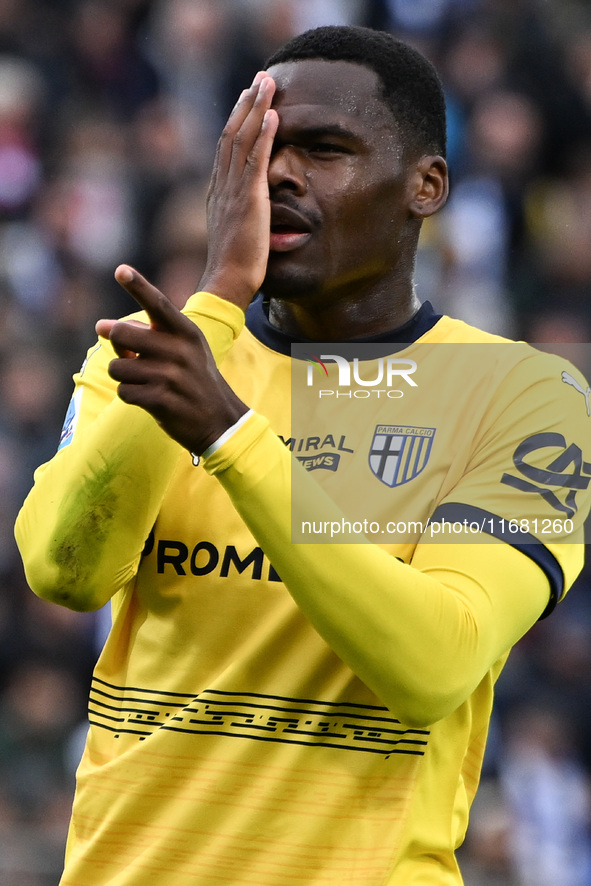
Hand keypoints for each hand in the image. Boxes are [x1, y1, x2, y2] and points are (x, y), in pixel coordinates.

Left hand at [97, 265, 248, 454]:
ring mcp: (170, 376)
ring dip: (124, 376)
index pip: (157, 304)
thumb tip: (103, 327)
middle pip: (121, 334)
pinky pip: (124, 391)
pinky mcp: (160, 400)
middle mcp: (179, 350)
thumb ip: (150, 334)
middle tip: (128, 354)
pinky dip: (130, 395)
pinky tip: (148, 399)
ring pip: (118, 367)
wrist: (220, 420)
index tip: (120, 270)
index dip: (137, 285)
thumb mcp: (185, 350)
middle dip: (116, 345)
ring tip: (144, 382)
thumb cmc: (194, 380)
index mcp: (186, 332)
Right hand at [199, 71, 278, 308]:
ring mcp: (233, 191)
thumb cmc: (236, 269)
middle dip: (246, 104)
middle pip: (231, 134)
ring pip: (241, 139)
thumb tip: (256, 215)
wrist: (227, 284)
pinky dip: (264, 134)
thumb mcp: (239, 236)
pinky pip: (255, 159)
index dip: (237, 121)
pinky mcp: (248, 200)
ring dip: (255, 108)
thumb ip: (245, 218)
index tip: (249, 100)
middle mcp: (222, 186)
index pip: (227, 149)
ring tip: (267, 83)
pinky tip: (273, 113)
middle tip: (259, 79)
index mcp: (219, 194)